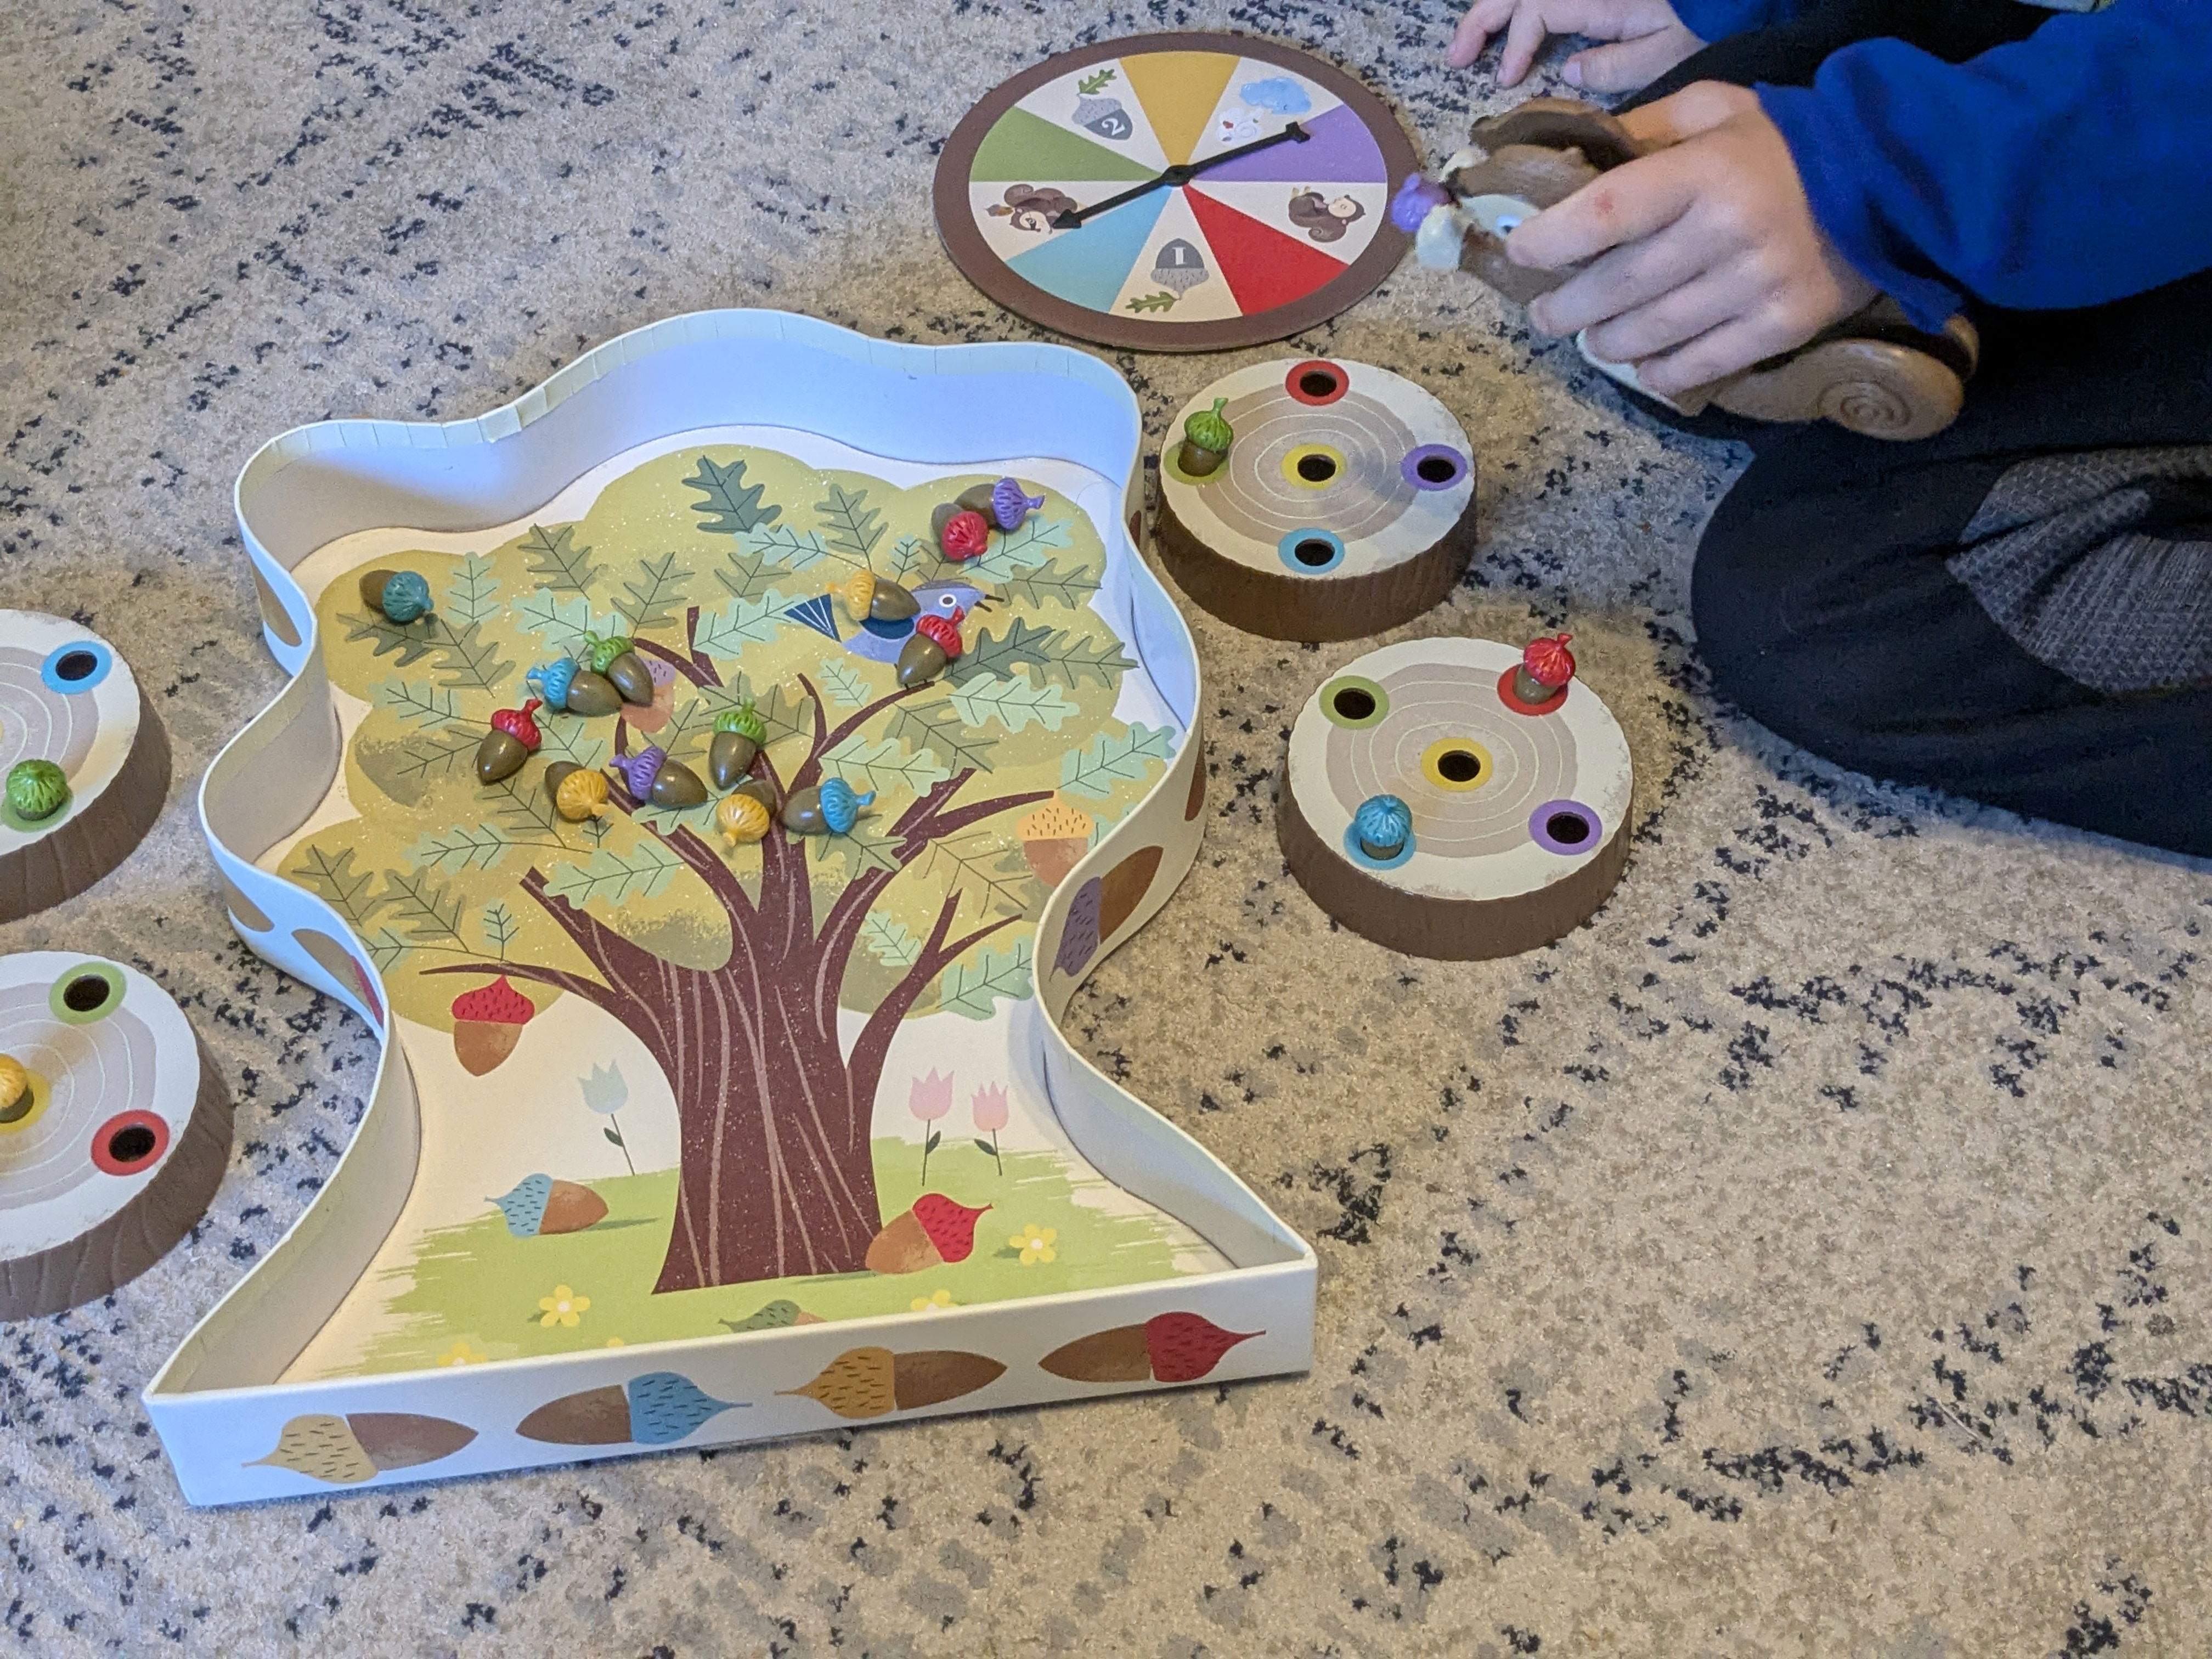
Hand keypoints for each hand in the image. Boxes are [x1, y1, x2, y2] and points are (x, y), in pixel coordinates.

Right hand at [1448, 0, 1701, 92]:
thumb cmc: (1715, 15)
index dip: (1515, 43)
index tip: (1505, 79)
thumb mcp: (1672, 48)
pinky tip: (1512, 25)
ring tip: (1469, 42)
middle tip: (1455, 58)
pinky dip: (1523, 9)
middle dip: (1482, 19)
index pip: (1537, 10)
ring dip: (1494, 10)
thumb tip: (1569, 70)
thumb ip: (1618, 64)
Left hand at [1508, 83, 1879, 396]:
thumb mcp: (1711, 110)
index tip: (1520, 251)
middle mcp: (1727, 231)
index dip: (1551, 239)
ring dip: (1606, 342)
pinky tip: (1643, 365)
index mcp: (1702, 171)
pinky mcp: (1783, 324)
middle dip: (1567, 307)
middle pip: (1618, 286)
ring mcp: (1757, 284)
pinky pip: (1701, 364)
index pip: (1605, 213)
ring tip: (1591, 338)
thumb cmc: (1781, 142)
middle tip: (1545, 313)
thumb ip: (1641, 132)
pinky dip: (1662, 371)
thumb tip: (1569, 162)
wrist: (1886, 175)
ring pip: (1651, 332)